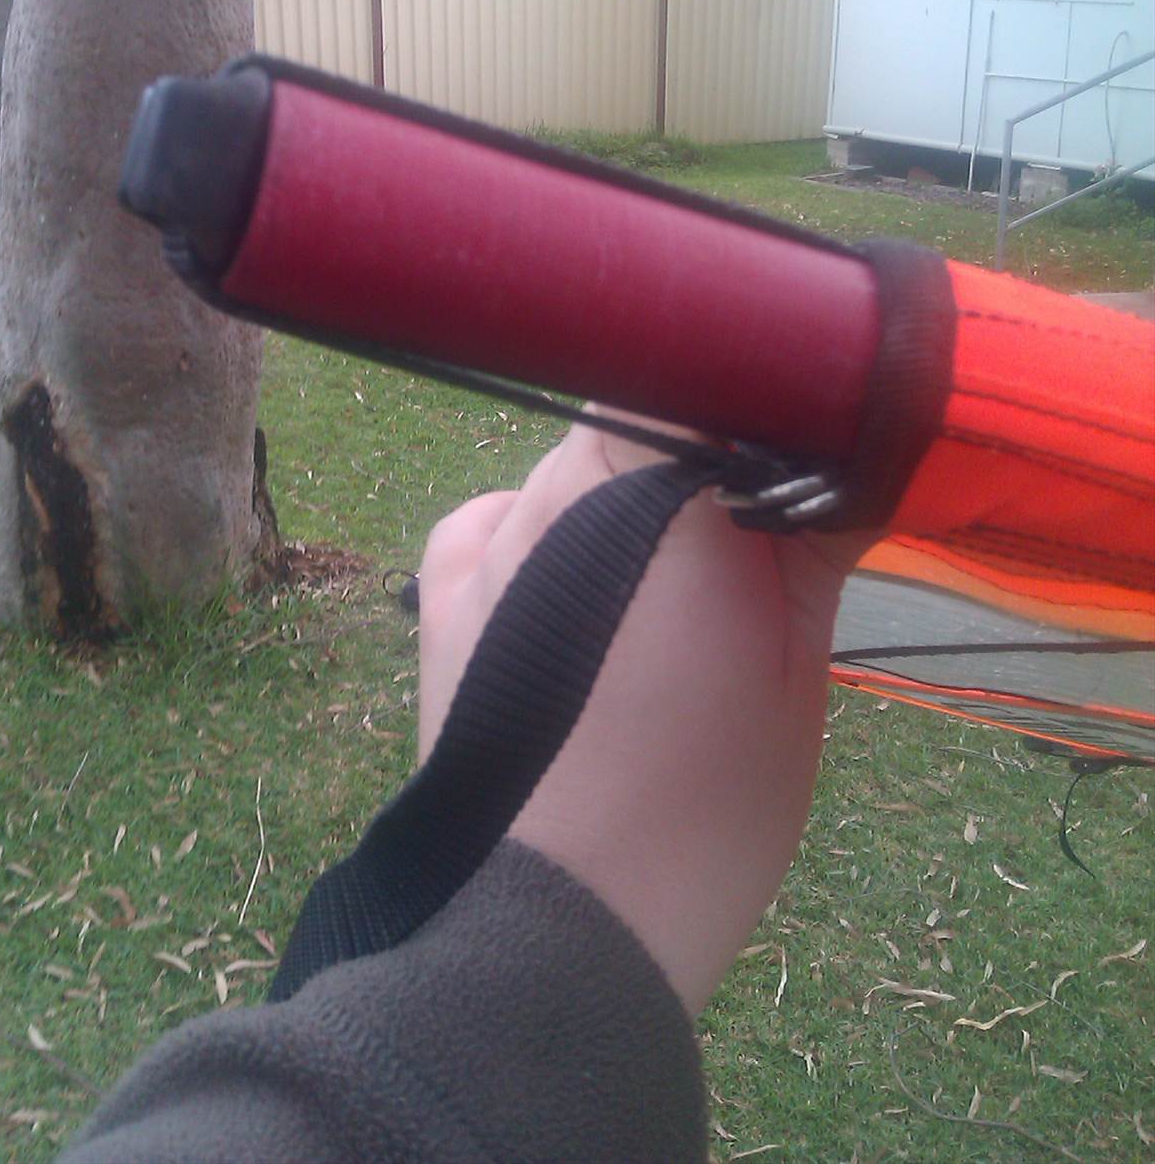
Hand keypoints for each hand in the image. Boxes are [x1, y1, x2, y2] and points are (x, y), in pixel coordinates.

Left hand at [417, 414, 866, 1014]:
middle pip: (633, 420)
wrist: (561, 922)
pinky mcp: (439, 592)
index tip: (794, 436)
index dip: (749, 389)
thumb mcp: (798, 669)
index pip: (697, 368)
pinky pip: (493, 518)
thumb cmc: (703, 806)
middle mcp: (553, 492)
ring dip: (619, 501)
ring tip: (661, 592)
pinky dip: (537, 531)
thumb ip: (812, 536)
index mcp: (654, 494)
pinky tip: (576, 585)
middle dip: (693, 458)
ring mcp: (485, 540)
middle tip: (745, 537)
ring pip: (566, 470)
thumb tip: (850, 447)